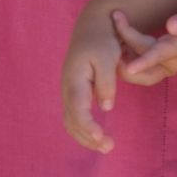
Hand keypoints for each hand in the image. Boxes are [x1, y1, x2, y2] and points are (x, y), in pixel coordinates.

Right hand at [61, 15, 122, 152]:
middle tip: (109, 147)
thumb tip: (106, 107)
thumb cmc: (102, 42)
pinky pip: (74, 117)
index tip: (100, 137)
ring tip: (106, 146)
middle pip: (72, 119)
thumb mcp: (108, 58)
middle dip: (88, 136)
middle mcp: (67, 88)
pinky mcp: (74, 94)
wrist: (92, 29)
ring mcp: (69, 91)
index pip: (77, 107)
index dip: (87, 125)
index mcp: (74, 78)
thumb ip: (106, 82)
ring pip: (71, 121)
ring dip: (86, 137)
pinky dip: (84, 130)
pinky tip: (97, 137)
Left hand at [113, 0, 176, 85]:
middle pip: (143, 69)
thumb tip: (171, 25)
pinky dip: (128, 56)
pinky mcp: (163, 62)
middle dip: (125, 59)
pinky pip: (141, 65)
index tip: (128, 68)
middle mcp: (172, 62)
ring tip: (112, 34)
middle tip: (113, 31)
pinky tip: (118, 40)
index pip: (158, 56)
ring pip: (140, 71)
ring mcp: (167, 65)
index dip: (143, 62)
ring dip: (124, 58)